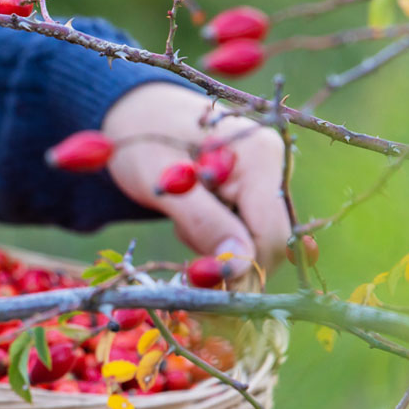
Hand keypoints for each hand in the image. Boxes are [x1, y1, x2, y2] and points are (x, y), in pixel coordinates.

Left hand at [101, 83, 290, 274]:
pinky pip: (244, 231)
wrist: (135, 113)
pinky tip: (191, 218)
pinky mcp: (252, 191)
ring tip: (182, 221)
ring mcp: (266, 179)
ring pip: (255, 241)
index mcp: (260, 158)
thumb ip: (203, 223)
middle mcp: (274, 167)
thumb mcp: (161, 183)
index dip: (243, 268)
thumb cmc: (141, 139)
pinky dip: (216, 238)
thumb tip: (239, 268)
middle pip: (269, 241)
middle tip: (184, 265)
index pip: (270, 233)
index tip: (205, 295)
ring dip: (218, 250)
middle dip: (229, 261)